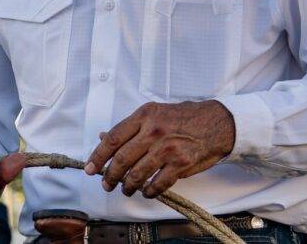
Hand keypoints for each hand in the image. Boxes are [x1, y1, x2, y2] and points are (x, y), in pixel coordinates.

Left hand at [84, 100, 235, 197]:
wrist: (216, 123)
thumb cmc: (184, 118)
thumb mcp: (155, 113)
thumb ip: (131, 127)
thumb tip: (104, 138)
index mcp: (145, 115)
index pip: (113, 138)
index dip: (98, 156)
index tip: (90, 168)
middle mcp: (154, 131)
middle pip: (121, 159)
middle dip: (109, 176)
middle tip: (107, 184)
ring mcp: (167, 148)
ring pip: (137, 175)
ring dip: (127, 187)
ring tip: (126, 189)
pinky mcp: (180, 164)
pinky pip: (157, 184)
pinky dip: (148, 192)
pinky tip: (146, 191)